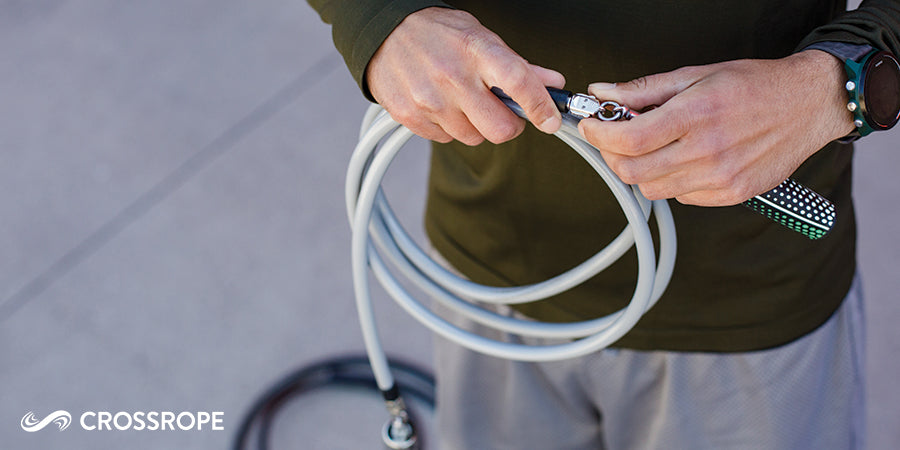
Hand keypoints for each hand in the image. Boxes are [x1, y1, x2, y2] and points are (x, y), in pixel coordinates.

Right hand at [365, 7, 564, 145]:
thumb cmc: (436, 34)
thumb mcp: (480, 38)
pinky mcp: (410, 117)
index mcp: (476, 51)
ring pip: (473, 137)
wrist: (385, 34)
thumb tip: (551, 83)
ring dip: (475, 125)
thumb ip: (517, 65)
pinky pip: (446, 139)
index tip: (550, 120)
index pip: (518, 83)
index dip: (540, 106)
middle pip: (499, 128)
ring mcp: (429, 101)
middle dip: (507, 125)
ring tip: (462, 100)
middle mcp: (452, 77)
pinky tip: (441, 104)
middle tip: (501, 110)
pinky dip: (449, 127)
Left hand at [578, 50, 855, 205]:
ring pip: (652, 189)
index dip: (599, 134)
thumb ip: (645, 89)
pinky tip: (683, 160)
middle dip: (611, 155)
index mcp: (696, 114)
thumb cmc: (755, 86)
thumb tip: (603, 92)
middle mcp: (708, 150)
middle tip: (612, 138)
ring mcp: (721, 177)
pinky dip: (671, 182)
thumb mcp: (697, 75)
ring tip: (651, 148)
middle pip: (633, 170)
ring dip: (640, 170)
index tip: (590, 125)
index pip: (630, 139)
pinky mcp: (731, 194)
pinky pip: (681, 197)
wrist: (808, 105)